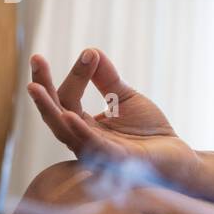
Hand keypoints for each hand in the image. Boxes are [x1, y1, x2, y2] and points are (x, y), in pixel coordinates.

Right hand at [26, 48, 201, 188]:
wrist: (178, 157)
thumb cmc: (150, 132)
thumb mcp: (125, 99)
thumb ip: (107, 79)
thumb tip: (91, 51)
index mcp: (84, 126)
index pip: (68, 98)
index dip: (75, 75)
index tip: (89, 53)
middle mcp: (84, 140)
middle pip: (56, 114)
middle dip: (43, 88)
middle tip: (35, 59)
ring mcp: (97, 153)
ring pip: (65, 131)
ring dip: (49, 108)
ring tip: (35, 86)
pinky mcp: (115, 162)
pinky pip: (93, 148)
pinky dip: (80, 132)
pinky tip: (69, 115)